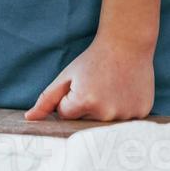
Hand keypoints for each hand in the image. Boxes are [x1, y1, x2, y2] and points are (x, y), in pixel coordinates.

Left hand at [24, 34, 155, 121]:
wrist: (127, 44)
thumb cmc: (93, 60)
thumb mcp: (66, 76)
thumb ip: (46, 100)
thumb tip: (28, 119)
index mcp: (85, 102)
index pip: (65, 115)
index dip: (70, 100)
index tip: (81, 84)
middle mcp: (106, 113)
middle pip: (85, 124)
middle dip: (86, 109)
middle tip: (97, 87)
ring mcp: (126, 115)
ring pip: (104, 125)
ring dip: (104, 112)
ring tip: (111, 89)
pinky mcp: (141, 114)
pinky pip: (124, 123)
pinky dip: (121, 111)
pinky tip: (124, 93)